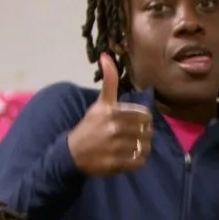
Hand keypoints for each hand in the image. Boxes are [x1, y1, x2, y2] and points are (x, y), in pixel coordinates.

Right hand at [66, 54, 153, 176]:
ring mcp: (115, 147)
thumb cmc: (89, 125)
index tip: (136, 122)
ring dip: (142, 147)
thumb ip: (109, 81)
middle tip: (135, 135)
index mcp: (112, 112)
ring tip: (132, 146)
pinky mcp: (116, 163)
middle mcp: (114, 128)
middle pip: (147, 131)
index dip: (144, 119)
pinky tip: (129, 156)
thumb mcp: (100, 102)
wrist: (71, 152)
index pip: (145, 115)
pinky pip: (139, 161)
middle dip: (144, 133)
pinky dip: (137, 160)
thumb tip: (106, 56)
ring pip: (145, 147)